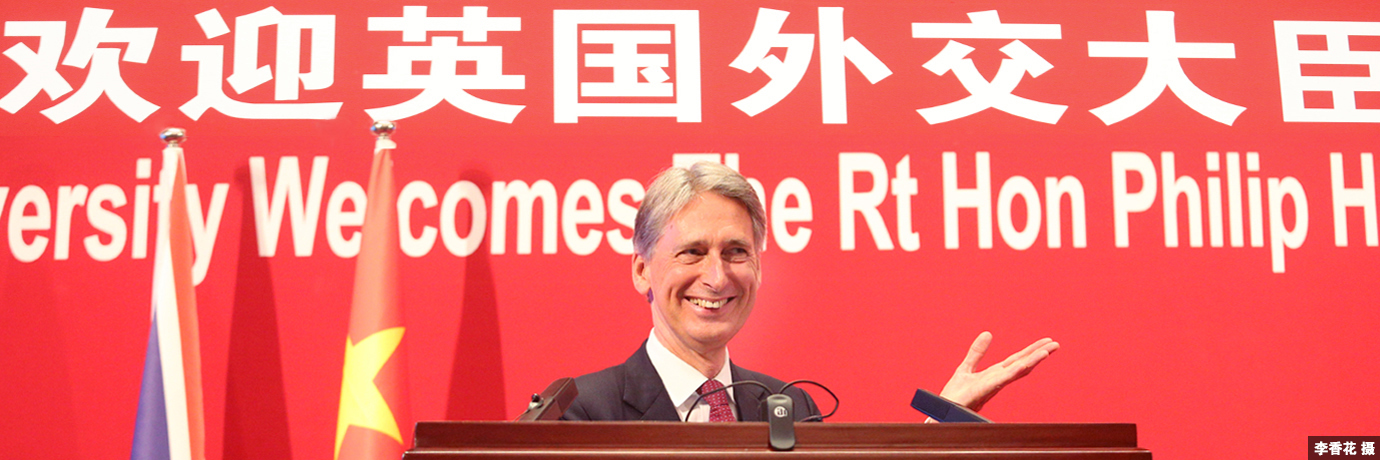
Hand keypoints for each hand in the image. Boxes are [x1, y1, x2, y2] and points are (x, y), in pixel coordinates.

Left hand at [938, 332, 1058, 411]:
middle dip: (1038, 354)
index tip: (1046, 343)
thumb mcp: (966, 367)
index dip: (1031, 351)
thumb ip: (977, 352)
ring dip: (1032, 361)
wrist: (945, 410)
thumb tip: (988, 333)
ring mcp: (993, 385)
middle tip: (1056, 344)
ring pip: (1017, 371)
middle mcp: (998, 379)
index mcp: (995, 374)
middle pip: (1022, 363)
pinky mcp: (985, 390)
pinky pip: (1003, 379)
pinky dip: (1014, 371)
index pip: (1017, 360)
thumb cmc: (956, 395)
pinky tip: (1024, 364)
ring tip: (1047, 351)